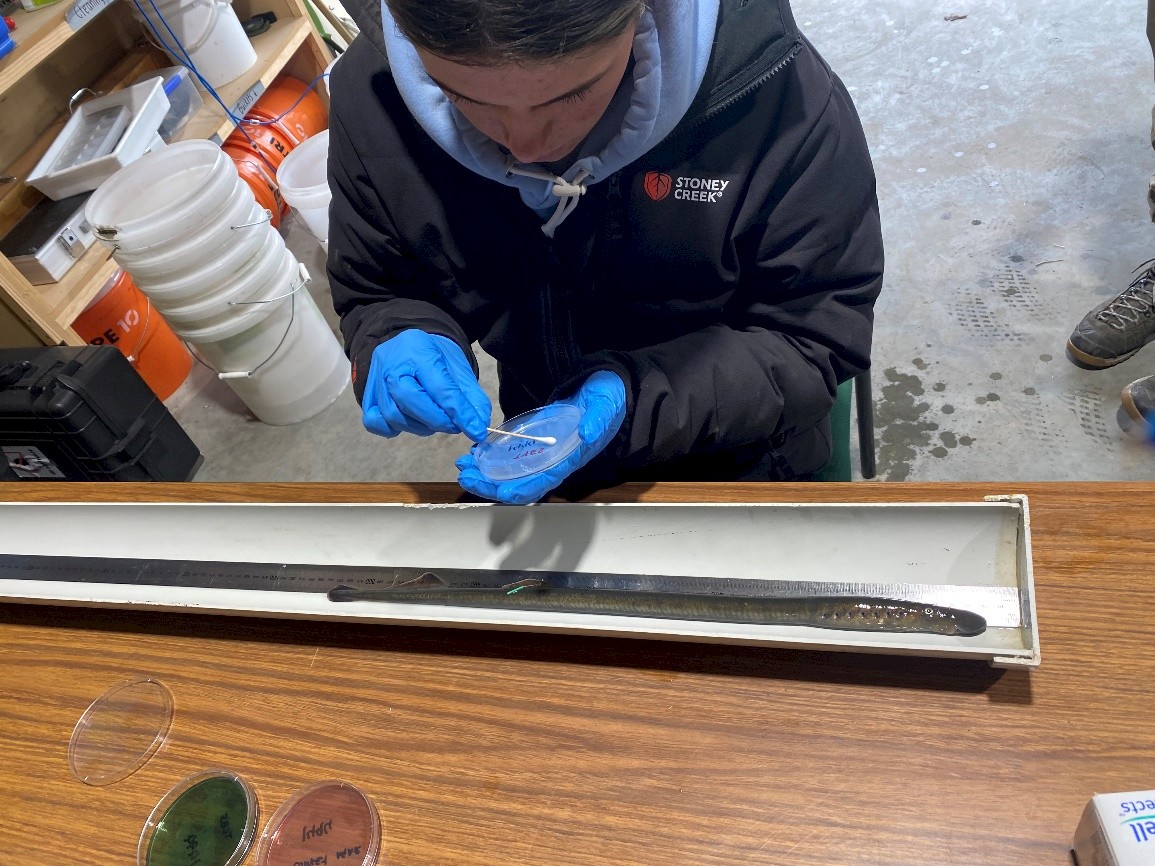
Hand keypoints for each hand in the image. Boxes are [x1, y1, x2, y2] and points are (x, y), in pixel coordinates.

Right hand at [361, 329, 490, 440]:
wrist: (408, 347)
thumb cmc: (435, 357)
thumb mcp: (458, 368)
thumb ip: (471, 396)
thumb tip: (479, 425)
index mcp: (418, 349)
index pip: (440, 386)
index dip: (460, 413)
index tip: (476, 431)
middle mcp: (391, 362)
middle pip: (409, 400)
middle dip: (438, 420)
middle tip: (455, 426)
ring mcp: (374, 379)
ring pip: (394, 415)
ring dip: (420, 426)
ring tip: (435, 420)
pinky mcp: (366, 397)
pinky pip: (375, 422)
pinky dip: (395, 429)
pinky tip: (412, 421)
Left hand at [455, 370, 626, 503]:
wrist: (603, 387)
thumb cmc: (607, 397)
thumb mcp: (605, 403)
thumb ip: (597, 419)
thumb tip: (587, 434)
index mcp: (573, 456)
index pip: (547, 479)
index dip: (525, 487)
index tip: (503, 491)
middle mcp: (557, 460)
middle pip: (523, 482)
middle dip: (493, 484)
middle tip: (467, 475)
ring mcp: (545, 452)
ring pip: (513, 472)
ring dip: (487, 473)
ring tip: (464, 465)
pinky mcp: (536, 441)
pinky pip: (512, 455)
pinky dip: (492, 457)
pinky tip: (475, 452)